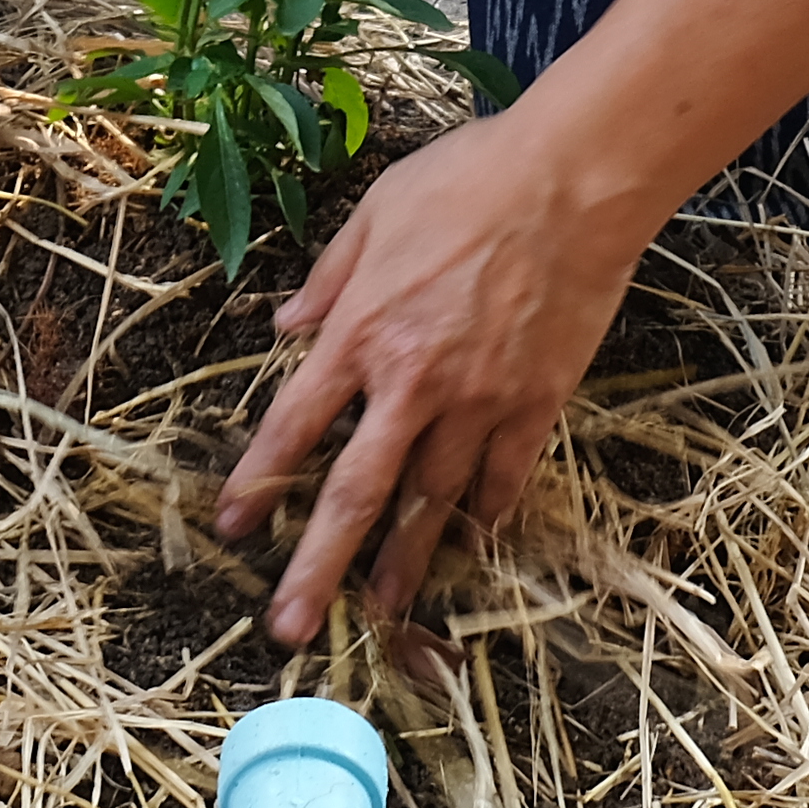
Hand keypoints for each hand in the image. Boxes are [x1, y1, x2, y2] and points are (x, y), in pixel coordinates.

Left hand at [213, 108, 650, 646]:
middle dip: (318, 566)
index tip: (234, 525)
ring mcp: (480, 399)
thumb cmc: (470, 180)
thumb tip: (287, 324)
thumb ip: (330, 277)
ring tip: (382, 611)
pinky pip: (505, 475)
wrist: (574, 179)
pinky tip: (472, 544)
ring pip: (434, 500)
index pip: (295, 423)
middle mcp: (414, 381)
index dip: (260, 480)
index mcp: (363, 332)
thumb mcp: (377, 211)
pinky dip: (486, 516)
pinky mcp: (537, 401)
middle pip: (356, 492)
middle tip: (291, 628)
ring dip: (404, 560)